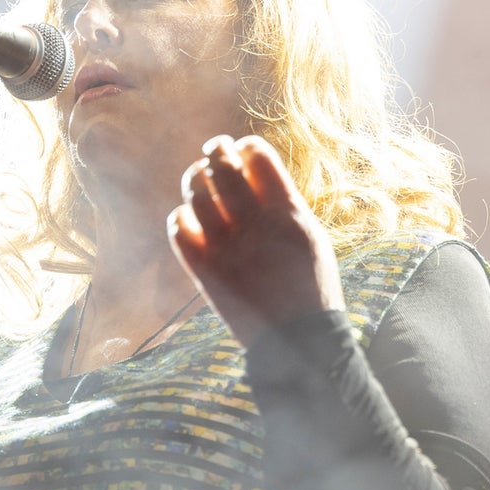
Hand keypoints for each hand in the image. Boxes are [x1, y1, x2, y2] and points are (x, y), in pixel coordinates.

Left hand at [168, 134, 343, 347]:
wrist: (297, 342)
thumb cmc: (311, 287)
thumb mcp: (312, 236)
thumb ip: (285, 203)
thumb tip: (254, 173)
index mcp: (288, 213)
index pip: (259, 156)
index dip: (247, 147)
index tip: (243, 151)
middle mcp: (255, 224)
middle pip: (222, 166)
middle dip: (216, 151)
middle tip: (214, 151)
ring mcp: (226, 247)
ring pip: (195, 191)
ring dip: (195, 177)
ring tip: (198, 177)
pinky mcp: (204, 270)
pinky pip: (178, 227)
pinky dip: (180, 215)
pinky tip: (189, 216)